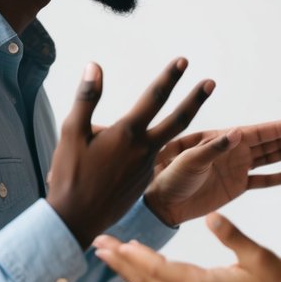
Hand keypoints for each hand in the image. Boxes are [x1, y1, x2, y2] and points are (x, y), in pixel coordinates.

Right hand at [47, 58, 213, 248]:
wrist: (76, 220)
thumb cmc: (70, 175)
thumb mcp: (71, 132)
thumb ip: (87, 98)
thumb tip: (95, 66)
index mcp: (128, 134)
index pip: (154, 98)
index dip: (169, 77)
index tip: (183, 61)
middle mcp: (144, 150)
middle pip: (178, 120)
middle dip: (195, 99)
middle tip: (211, 83)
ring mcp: (147, 168)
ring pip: (159, 139)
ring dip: (168, 125)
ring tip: (146, 126)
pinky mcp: (144, 182)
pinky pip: (145, 158)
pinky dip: (138, 151)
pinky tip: (110, 161)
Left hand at [93, 213, 280, 281]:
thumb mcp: (258, 255)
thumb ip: (232, 235)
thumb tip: (210, 216)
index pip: (160, 270)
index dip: (135, 256)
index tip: (114, 243)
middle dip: (122, 264)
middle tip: (98, 246)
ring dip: (131, 273)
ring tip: (110, 257)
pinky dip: (149, 280)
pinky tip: (141, 270)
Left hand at [144, 118, 280, 226]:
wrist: (160, 202)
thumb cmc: (168, 176)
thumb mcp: (188, 160)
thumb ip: (213, 148)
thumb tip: (238, 132)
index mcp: (222, 140)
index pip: (258, 132)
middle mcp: (232, 151)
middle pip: (268, 141)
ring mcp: (236, 169)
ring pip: (269, 158)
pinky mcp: (236, 187)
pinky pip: (263, 181)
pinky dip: (280, 176)